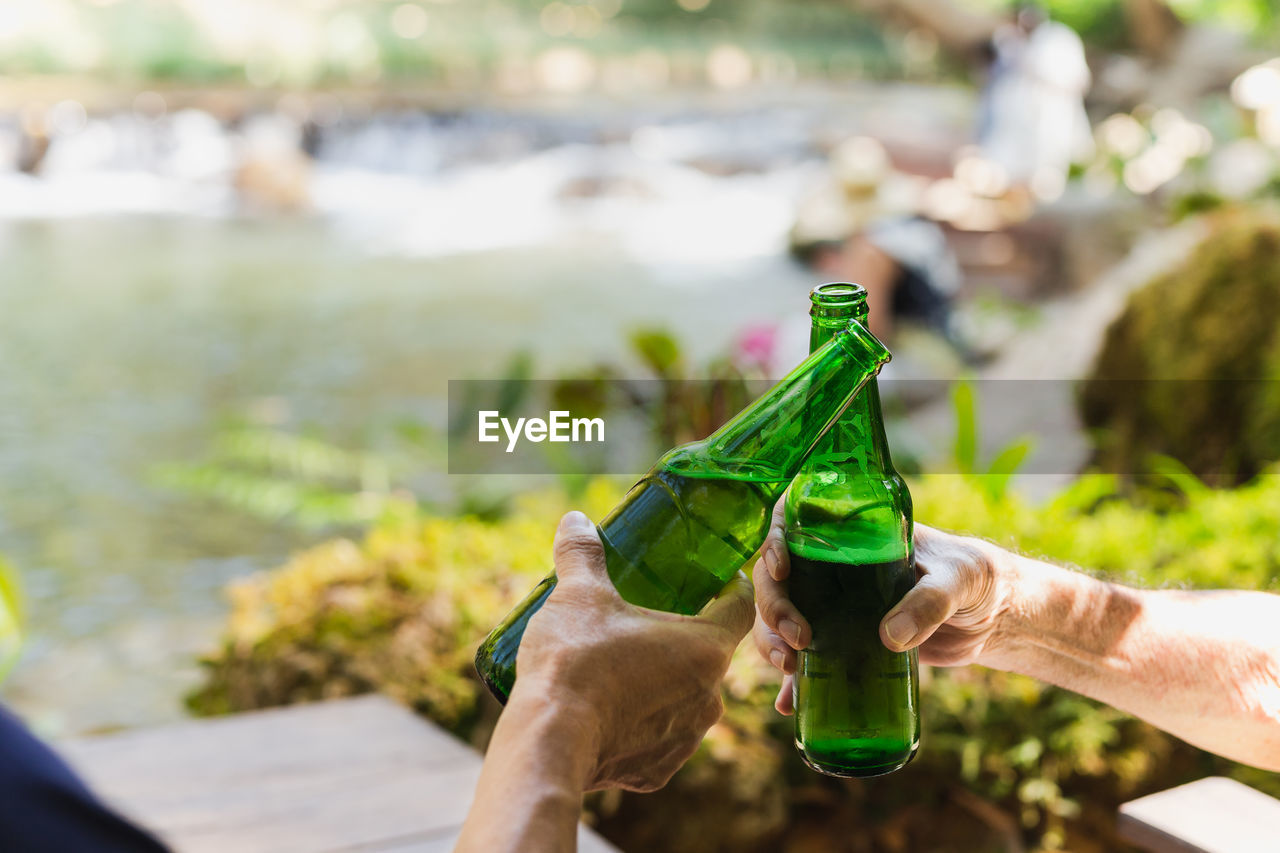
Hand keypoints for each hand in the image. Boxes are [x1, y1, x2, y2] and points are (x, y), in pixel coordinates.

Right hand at [513, 511, 754, 791]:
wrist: (550, 742)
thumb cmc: (576, 661)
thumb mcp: (578, 595)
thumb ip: (582, 554)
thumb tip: (575, 520)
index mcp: (705, 648)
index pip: (739, 609)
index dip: (729, 590)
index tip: (717, 580)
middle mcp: (709, 698)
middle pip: (709, 657)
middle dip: (683, 639)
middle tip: (648, 621)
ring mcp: (686, 739)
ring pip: (685, 701)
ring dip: (663, 684)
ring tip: (623, 667)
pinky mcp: (659, 771)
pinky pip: (659, 739)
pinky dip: (641, 725)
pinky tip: (610, 711)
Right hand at [752, 499, 1011, 713]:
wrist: (994, 617)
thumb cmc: (977, 578)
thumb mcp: (958, 579)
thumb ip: (928, 602)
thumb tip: (889, 637)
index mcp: (853, 536)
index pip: (794, 524)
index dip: (774, 541)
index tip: (782, 569)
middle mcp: (834, 569)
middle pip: (778, 579)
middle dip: (774, 608)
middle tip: (797, 638)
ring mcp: (836, 607)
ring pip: (782, 619)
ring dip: (772, 642)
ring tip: (788, 669)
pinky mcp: (847, 643)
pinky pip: (808, 660)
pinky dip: (795, 682)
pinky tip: (790, 703)